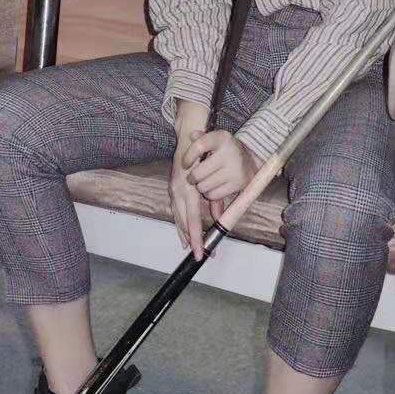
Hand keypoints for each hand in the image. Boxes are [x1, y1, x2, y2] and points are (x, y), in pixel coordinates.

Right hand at [170, 129, 210, 260]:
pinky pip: (176, 211)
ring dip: (185, 234)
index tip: (201, 252)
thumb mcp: (212, 177)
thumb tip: (221, 220)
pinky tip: (184, 233)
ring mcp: (174, 191)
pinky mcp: (173, 190)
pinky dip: (181, 224)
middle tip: (200, 255)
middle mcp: (178, 192)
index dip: (196, 238)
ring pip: (178, 218)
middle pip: (183, 223)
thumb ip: (216, 200)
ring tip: (191, 248)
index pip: (192, 220)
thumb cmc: (203, 156)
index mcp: (188, 190)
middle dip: (191, 240)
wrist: (188, 139)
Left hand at [183, 130, 260, 203]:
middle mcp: (229, 152)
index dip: (187, 157)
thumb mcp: (214, 139)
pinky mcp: (238, 183)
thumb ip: (200, 137)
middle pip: (198, 173)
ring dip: (200, 186)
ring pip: (204, 186)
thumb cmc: (224, 150)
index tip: (185, 164)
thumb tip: (192, 135)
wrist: (250, 161)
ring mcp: (235, 169)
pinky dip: (209, 193)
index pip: (198, 147)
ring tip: (204, 181)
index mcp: (221, 138)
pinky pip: (214, 194)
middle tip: (194, 177)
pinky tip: (212, 187)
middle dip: (192, 177)